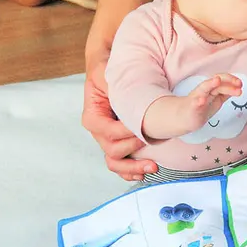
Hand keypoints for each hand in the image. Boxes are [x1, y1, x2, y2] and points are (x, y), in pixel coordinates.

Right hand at [82, 51, 155, 180]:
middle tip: (153, 149)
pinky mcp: (118, 143)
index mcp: (93, 117)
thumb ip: (112, 86)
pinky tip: (144, 173)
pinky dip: (131, 171)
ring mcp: (108, 140)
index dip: (127, 133)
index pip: (109, 131)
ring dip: (133, 168)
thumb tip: (123, 95)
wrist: (108, 73)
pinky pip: (121, 163)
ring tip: (152, 167)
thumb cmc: (106, 72)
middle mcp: (99, 132)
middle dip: (133, 153)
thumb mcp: (106, 74)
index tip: (144, 129)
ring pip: (116, 162)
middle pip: (112, 151)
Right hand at [180, 74, 242, 131]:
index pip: (222, 80)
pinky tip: (202, 100)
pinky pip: (195, 103)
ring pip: (203, 88)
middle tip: (238, 84)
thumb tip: (238, 88)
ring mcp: (197, 97)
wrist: (185, 118)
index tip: (241, 84)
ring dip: (210, 84)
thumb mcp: (216, 99)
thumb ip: (225, 93)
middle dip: (227, 81)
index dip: (231, 80)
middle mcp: (204, 90)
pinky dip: (198, 101)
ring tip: (217, 80)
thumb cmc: (202, 107)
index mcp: (211, 88)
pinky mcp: (192, 107)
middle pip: (215, 82)